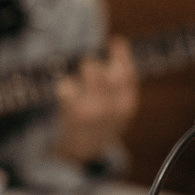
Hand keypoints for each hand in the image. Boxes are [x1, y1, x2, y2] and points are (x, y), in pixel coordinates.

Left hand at [55, 37, 138, 164]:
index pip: (129, 71)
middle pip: (109, 67)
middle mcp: (115, 107)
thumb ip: (121, 78)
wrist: (83, 153)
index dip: (122, 54)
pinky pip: (68, 85)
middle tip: (88, 66)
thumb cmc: (101, 122)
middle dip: (97, 64)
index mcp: (127, 104)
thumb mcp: (119, 105)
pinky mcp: (76, 113)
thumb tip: (119, 41)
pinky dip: (65, 86)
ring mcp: (96, 110)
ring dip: (83, 70)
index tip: (116, 41)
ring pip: (91, 69)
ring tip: (79, 82)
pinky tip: (66, 94)